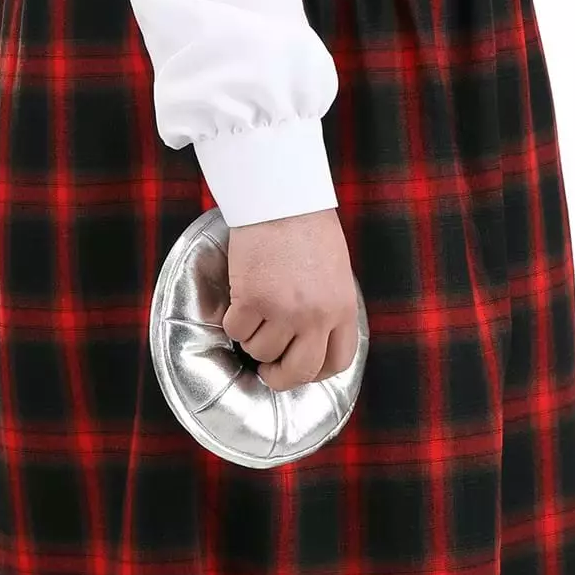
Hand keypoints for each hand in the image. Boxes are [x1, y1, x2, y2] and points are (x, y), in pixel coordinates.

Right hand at [221, 208, 359, 391]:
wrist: (281, 198)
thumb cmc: (308, 227)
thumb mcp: (335, 274)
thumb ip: (328, 308)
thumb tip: (309, 340)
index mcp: (343, 309)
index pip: (337, 363)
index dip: (315, 373)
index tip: (300, 369)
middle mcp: (317, 316)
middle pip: (299, 372)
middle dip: (279, 377)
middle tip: (266, 369)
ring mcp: (284, 310)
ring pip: (260, 350)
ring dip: (251, 338)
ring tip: (253, 312)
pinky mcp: (253, 299)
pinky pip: (236, 330)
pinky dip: (231, 321)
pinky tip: (238, 300)